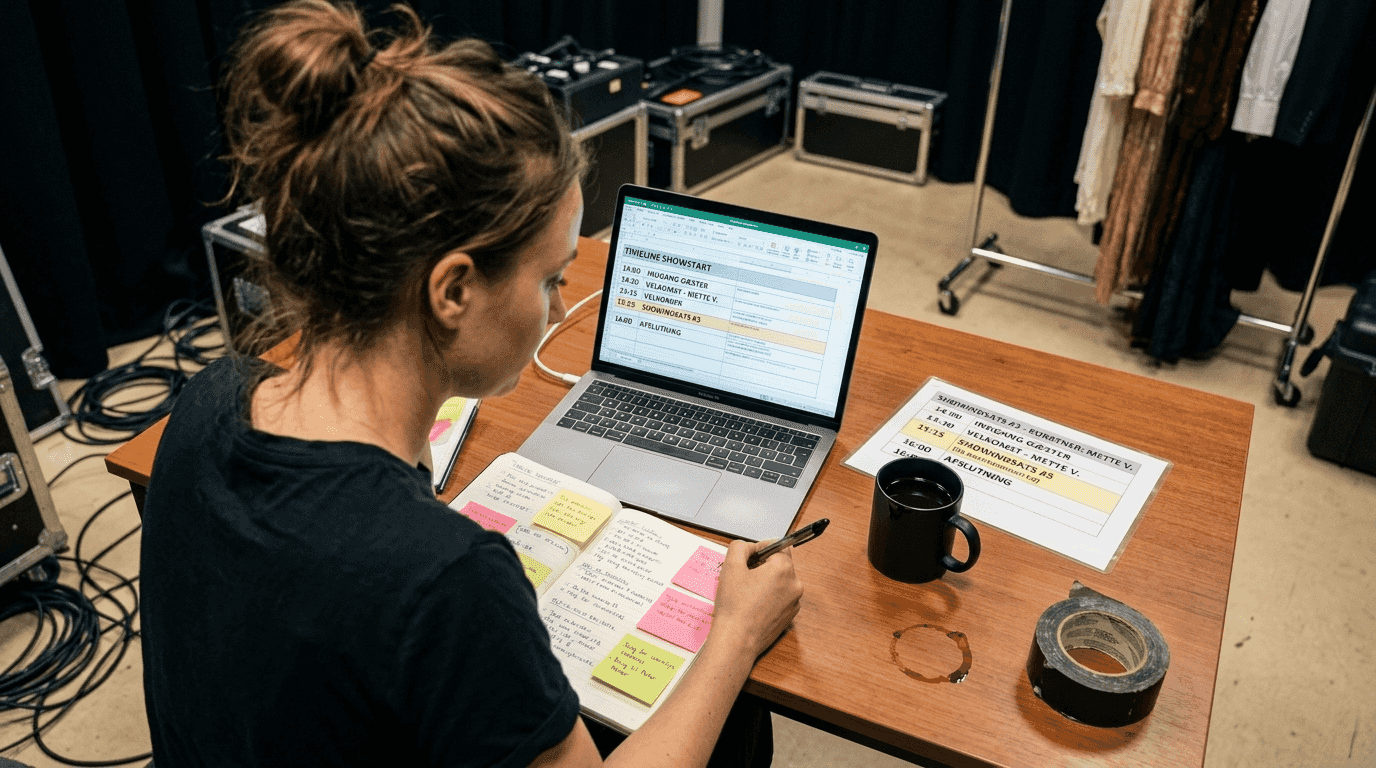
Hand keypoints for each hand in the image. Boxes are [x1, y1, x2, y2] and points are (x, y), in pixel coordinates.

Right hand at [711, 539, 802, 658]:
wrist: (737, 640)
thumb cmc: (734, 606)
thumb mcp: (730, 566)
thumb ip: (741, 547)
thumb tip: (750, 547)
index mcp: (783, 569)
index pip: (777, 546)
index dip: (759, 549)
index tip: (747, 560)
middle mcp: (795, 584)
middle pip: (780, 564)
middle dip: (763, 566)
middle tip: (744, 577)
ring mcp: (794, 602)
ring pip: (780, 582)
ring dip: (766, 582)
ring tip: (747, 594)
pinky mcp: (790, 616)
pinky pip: (781, 598)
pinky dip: (770, 598)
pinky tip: (754, 606)